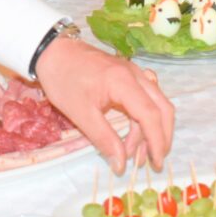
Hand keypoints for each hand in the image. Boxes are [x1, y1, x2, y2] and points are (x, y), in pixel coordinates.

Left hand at [35, 37, 173, 174]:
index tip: (156, 163)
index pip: (151, 114)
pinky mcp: (128, 74)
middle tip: (152, 161)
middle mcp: (135, 74)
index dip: (157, 141)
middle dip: (161, 136)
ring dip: (151, 129)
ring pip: (156, 102)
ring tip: (136, 153)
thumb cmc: (63, 80)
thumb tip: (121, 165)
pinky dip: (144, 117)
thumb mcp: (80, 113)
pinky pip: (146, 97)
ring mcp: (134, 72)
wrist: (53, 51)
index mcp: (124, 82)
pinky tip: (133, 133)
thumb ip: (104, 139)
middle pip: (162, 107)